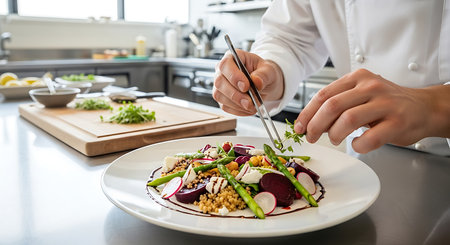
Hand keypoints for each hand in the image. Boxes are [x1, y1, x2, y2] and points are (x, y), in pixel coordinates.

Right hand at [213, 49, 283, 115]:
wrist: (265, 85)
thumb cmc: (264, 73)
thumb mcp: (269, 70)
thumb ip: (264, 74)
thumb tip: (256, 81)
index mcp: (232, 58)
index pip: (225, 65)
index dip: (233, 76)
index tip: (246, 86)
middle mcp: (222, 71)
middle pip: (219, 82)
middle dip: (235, 94)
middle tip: (249, 102)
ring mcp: (220, 85)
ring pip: (219, 96)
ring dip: (236, 104)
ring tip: (252, 106)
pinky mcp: (222, 98)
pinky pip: (225, 106)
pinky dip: (238, 110)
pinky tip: (248, 109)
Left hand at [295, 68, 449, 152]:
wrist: (424, 108)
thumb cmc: (387, 104)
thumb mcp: (360, 95)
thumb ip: (338, 103)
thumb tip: (310, 122)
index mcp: (357, 79)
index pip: (323, 95)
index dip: (307, 113)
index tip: (299, 127)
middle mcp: (370, 87)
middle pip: (332, 106)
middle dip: (315, 125)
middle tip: (312, 137)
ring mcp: (385, 103)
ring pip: (348, 120)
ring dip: (335, 134)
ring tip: (336, 139)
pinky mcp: (397, 122)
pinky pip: (369, 138)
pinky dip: (358, 145)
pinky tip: (357, 143)